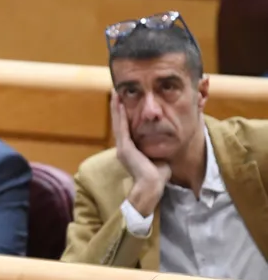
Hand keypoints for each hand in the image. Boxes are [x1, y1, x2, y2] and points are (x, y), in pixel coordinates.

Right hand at [111, 93, 170, 215]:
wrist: (152, 186)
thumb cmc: (158, 175)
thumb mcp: (158, 157)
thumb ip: (157, 147)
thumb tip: (164, 141)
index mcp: (129, 150)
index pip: (125, 128)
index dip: (123, 115)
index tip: (123, 102)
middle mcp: (123, 147)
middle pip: (119, 123)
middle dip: (117, 108)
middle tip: (116, 93)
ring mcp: (122, 147)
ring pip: (118, 122)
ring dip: (116, 107)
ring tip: (115, 94)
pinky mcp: (125, 147)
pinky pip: (121, 126)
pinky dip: (119, 114)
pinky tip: (119, 103)